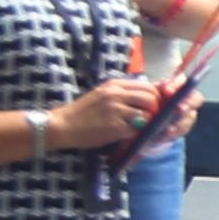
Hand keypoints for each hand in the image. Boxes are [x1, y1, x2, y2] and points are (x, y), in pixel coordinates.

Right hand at [42, 72, 158, 155]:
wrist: (63, 125)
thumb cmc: (83, 111)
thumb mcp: (103, 94)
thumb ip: (123, 92)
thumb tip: (150, 94)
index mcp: (115, 85)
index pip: (148, 87)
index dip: (155, 97)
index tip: (153, 106)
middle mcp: (116, 95)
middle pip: (151, 99)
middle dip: (154, 110)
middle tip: (148, 118)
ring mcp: (115, 111)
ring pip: (146, 115)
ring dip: (145, 123)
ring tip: (137, 127)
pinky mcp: (114, 127)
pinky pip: (136, 130)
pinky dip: (135, 134)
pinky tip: (127, 134)